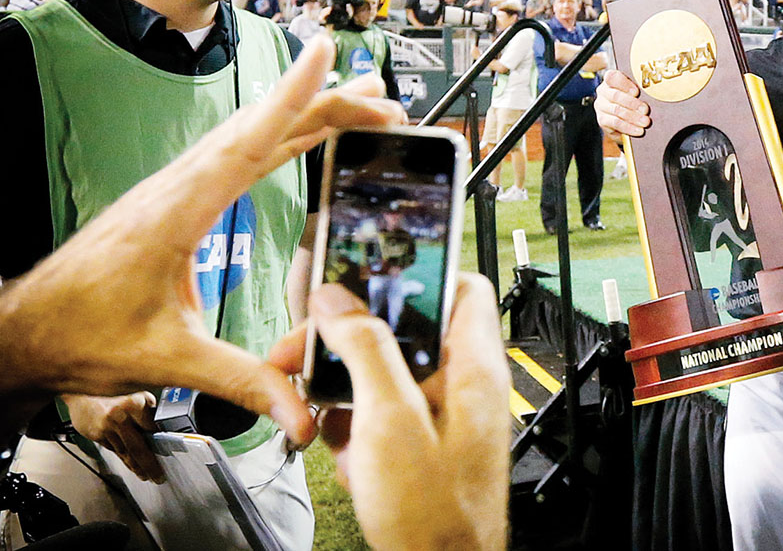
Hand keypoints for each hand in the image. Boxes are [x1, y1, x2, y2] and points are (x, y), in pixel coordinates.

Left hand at [0, 34, 404, 444]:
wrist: (29, 332)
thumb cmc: (82, 336)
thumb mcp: (168, 359)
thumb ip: (240, 380)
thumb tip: (300, 412)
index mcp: (177, 211)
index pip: (247, 144)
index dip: (291, 98)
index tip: (325, 57)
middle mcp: (179, 187)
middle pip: (262, 130)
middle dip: (326, 105)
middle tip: (382, 98)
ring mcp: (178, 189)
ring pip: (252, 137)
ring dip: (308, 116)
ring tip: (360, 104)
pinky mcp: (178, 201)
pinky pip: (240, 156)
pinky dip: (280, 138)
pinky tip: (304, 137)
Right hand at [65, 393, 163, 482]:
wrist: (82, 394)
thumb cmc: (111, 394)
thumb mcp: (135, 396)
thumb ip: (147, 412)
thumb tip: (162, 430)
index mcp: (136, 402)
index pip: (154, 429)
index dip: (163, 444)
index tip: (170, 454)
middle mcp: (121, 415)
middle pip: (139, 447)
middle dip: (150, 465)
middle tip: (158, 476)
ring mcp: (108, 427)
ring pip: (126, 452)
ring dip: (137, 467)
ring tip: (146, 475)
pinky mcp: (98, 435)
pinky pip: (116, 451)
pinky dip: (125, 460)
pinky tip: (131, 466)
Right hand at [269, 274, 509, 550]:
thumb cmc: (434, 514)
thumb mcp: (390, 420)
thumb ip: (365, 350)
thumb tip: (337, 299)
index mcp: (472, 366)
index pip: (461, 287)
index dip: (417, 273)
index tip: (366, 274)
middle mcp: (460, 383)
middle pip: (405, 329)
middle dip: (350, 336)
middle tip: (306, 346)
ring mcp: (438, 414)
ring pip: (383, 371)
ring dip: (342, 386)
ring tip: (311, 404)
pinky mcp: (417, 442)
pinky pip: (378, 412)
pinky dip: (351, 424)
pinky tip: (340, 448)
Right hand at [594, 69, 649, 138]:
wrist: (625, 123)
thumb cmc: (633, 103)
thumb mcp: (635, 94)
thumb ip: (639, 91)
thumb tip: (653, 95)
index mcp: (611, 80)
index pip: (613, 77)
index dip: (625, 84)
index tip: (637, 92)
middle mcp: (603, 91)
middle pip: (615, 95)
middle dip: (632, 103)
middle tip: (646, 110)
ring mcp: (601, 106)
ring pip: (616, 110)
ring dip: (633, 117)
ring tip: (645, 122)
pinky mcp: (602, 120)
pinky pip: (615, 123)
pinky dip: (628, 127)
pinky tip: (638, 130)